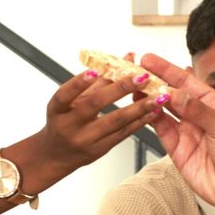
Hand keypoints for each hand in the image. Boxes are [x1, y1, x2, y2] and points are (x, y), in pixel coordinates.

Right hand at [34, 68, 166, 176]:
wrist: (57, 155)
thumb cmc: (64, 121)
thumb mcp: (72, 101)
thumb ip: (98, 80)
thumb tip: (126, 59)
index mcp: (58, 110)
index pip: (65, 95)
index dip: (79, 83)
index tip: (95, 71)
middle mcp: (69, 126)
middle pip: (94, 104)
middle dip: (120, 89)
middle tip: (141, 77)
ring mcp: (85, 140)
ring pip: (115, 121)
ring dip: (139, 107)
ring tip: (157, 97)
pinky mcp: (100, 150)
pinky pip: (122, 134)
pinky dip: (139, 121)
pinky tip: (152, 112)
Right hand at [138, 53, 214, 214]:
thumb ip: (197, 110)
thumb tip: (176, 95)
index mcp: (213, 104)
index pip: (186, 82)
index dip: (167, 70)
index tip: (149, 60)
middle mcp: (198, 116)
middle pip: (171, 95)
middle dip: (153, 83)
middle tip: (136, 73)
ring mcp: (186, 133)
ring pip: (163, 112)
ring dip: (150, 101)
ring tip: (136, 89)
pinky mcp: (178, 151)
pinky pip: (162, 131)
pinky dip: (152, 120)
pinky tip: (146, 109)